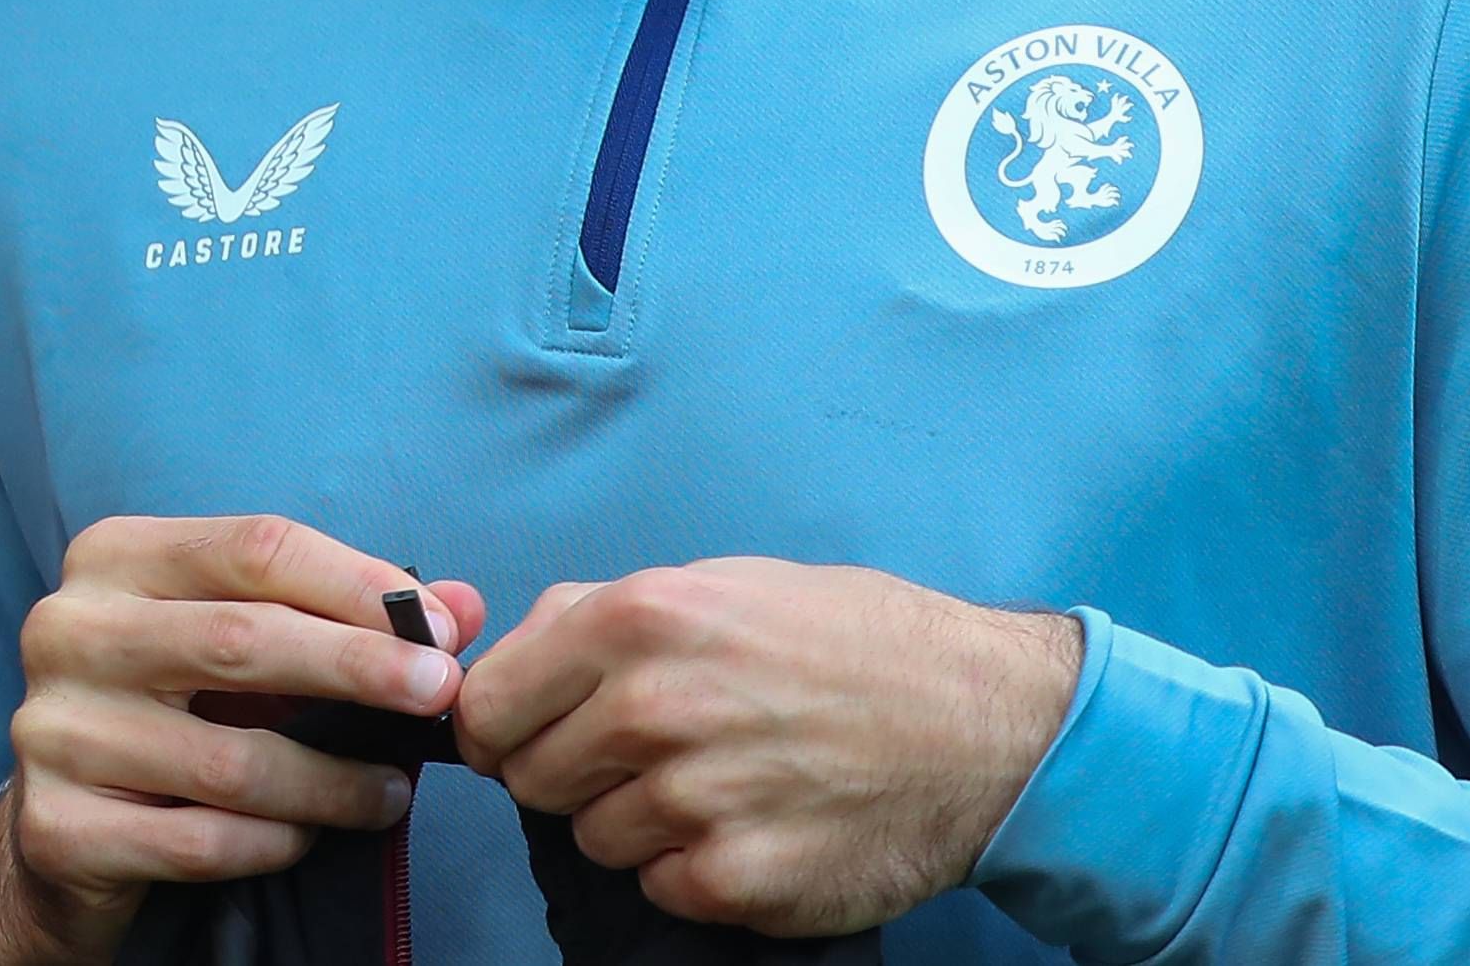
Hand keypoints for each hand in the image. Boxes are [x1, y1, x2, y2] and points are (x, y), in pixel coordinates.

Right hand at [0, 514, 488, 965]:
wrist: (65, 831)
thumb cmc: (177, 711)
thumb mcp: (250, 643)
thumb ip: (351, 617)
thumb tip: (463, 609)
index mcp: (114, 558)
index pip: (254, 547)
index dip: (356, 584)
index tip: (439, 629)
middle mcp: (68, 630)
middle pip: (240, 638)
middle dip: (358, 668)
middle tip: (440, 695)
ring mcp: (51, 732)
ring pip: (228, 760)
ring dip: (332, 780)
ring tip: (394, 791)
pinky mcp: (56, 827)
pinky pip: (199, 840)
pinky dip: (274, 842)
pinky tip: (309, 836)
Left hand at [453, 558, 1077, 937]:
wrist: (981, 722)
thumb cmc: (857, 642)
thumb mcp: (728, 582)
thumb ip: (609, 612)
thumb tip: (517, 651)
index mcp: (641, 618)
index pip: (488, 706)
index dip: (503, 725)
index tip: (529, 733)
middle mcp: (654, 707)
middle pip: (529, 778)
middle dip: (573, 770)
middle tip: (647, 752)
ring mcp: (691, 801)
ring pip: (592, 837)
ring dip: (637, 820)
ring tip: (719, 779)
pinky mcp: (732, 881)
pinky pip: (658, 886)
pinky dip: (691, 867)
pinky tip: (752, 822)